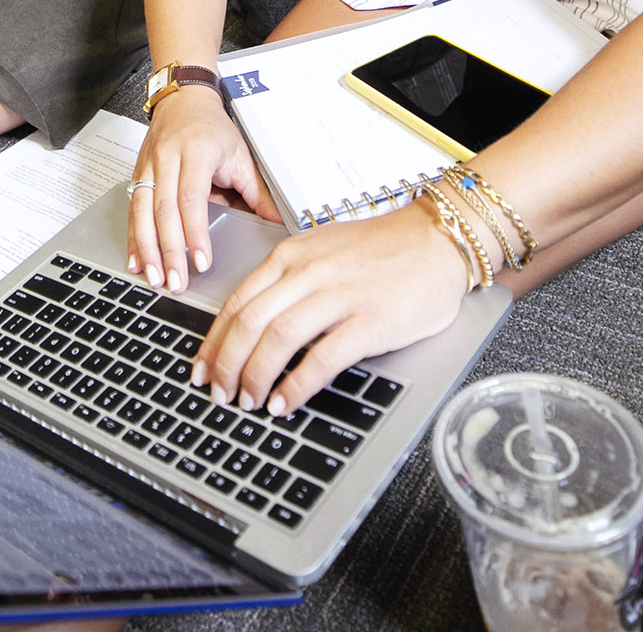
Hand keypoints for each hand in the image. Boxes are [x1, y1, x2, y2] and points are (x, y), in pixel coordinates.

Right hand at [128, 85, 273, 294]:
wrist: (183, 99)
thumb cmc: (211, 127)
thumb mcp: (241, 155)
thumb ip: (258, 192)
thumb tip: (277, 223)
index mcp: (196, 152)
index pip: (192, 198)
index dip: (195, 232)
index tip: (201, 261)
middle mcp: (168, 158)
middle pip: (164, 211)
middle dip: (169, 251)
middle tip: (177, 282)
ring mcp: (148, 166)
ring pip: (143, 213)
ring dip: (147, 250)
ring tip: (155, 278)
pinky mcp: (137, 174)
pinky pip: (132, 211)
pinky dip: (133, 239)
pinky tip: (136, 260)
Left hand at [189, 204, 469, 416]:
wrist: (438, 239)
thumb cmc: (383, 249)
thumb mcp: (322, 252)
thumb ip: (289, 281)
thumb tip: (255, 325)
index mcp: (291, 255)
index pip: (237, 302)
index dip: (214, 341)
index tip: (204, 368)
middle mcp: (308, 272)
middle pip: (248, 323)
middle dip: (226, 365)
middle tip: (219, 393)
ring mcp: (339, 296)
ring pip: (276, 339)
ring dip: (255, 377)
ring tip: (248, 402)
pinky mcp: (370, 321)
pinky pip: (322, 358)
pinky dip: (296, 385)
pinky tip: (285, 403)